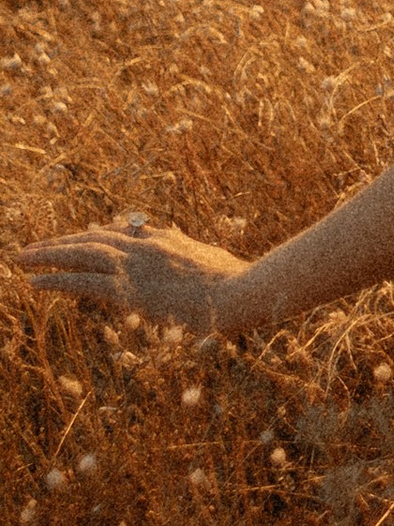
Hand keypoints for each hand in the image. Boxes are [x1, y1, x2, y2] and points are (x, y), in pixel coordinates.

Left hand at [12, 211, 253, 336]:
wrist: (240, 292)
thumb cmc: (234, 281)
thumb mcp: (208, 258)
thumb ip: (185, 246)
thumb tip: (170, 234)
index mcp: (165, 240)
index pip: (122, 233)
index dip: (95, 236)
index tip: (78, 238)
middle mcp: (145, 246)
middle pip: (94, 238)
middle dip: (62, 242)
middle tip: (34, 247)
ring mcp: (136, 265)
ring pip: (81, 253)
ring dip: (48, 254)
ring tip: (21, 257)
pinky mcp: (127, 289)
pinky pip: (81, 281)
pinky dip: (54, 279)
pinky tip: (32, 281)